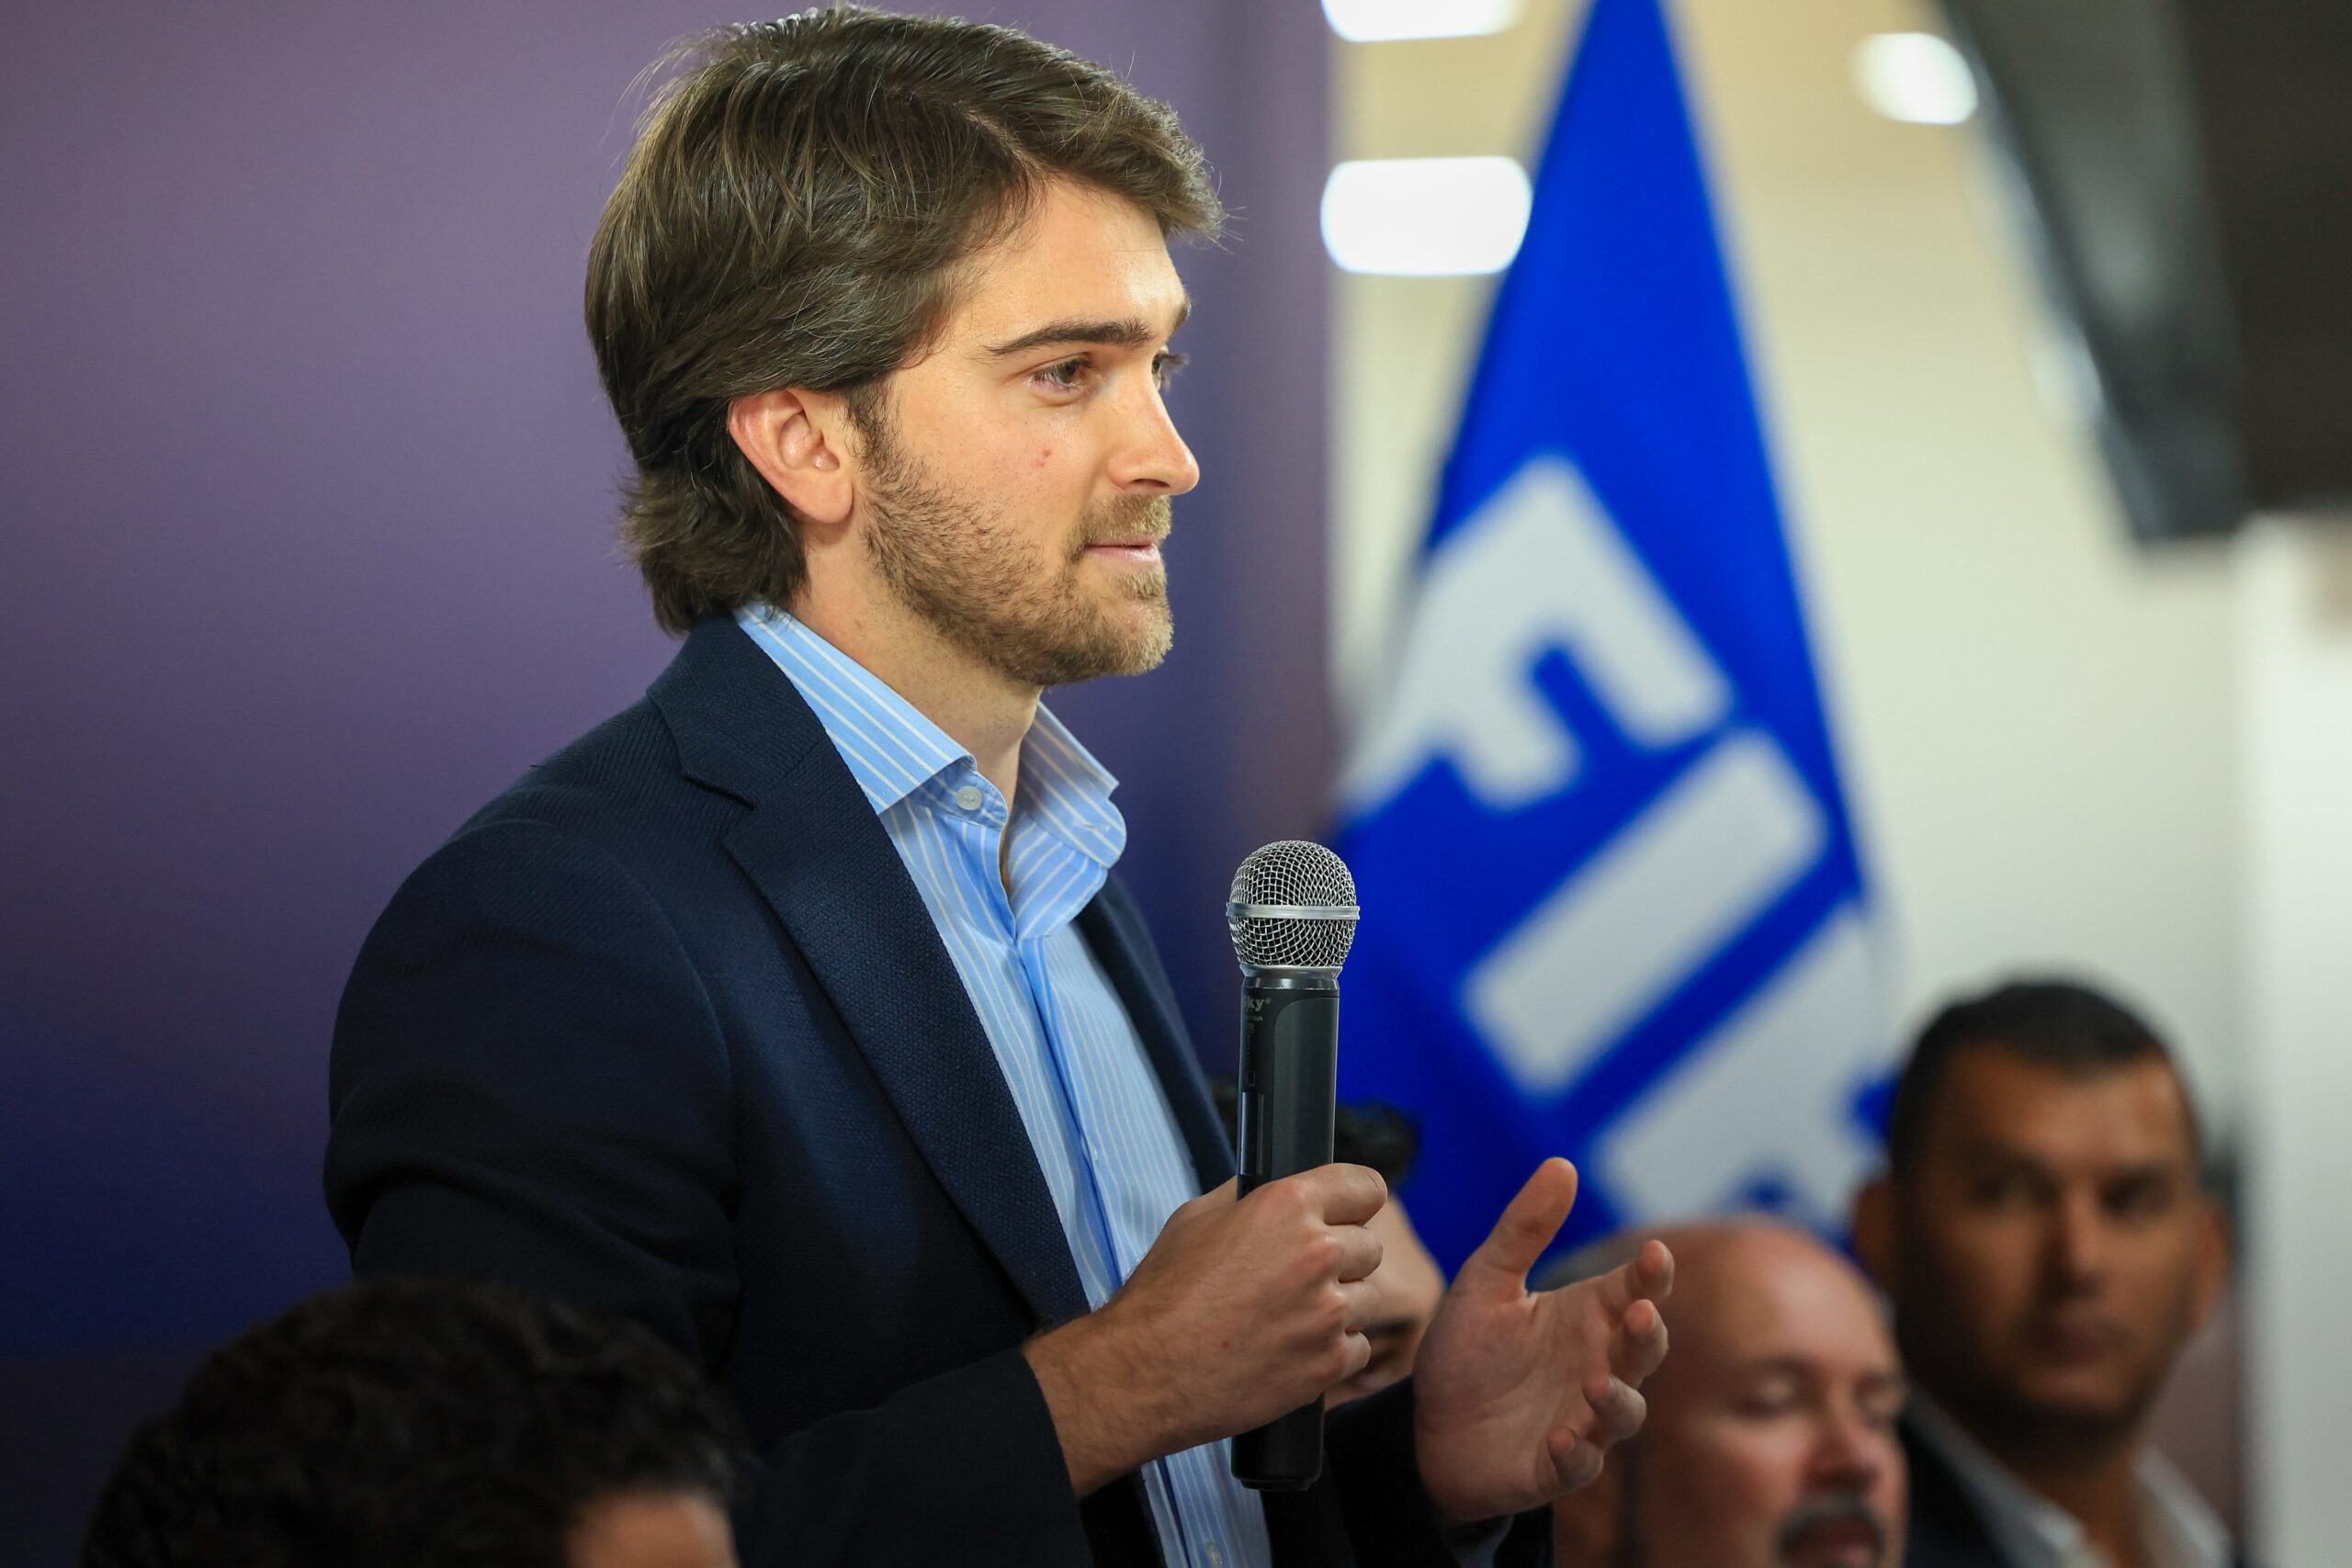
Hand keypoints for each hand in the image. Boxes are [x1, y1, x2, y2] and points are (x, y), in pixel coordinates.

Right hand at [1023, 1165, 1388, 1494]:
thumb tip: (1281, 1190)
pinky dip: (1332, 1351)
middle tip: (1300, 1277)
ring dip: (1338, 1307)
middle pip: (1370, 1246)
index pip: (1366, 1186)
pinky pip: (1358, 1347)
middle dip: (1341, 1259)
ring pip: (1368, 1298)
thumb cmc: (1164, 1295)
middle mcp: (1317, 1253)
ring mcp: (1328, 1312)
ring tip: (1290, 1317)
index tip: (1347, 1214)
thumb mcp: (1197, 1217)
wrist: (1145, 1373)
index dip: (1354, 1201)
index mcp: (1287, 1205)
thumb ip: (1253, 1198)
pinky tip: (1291, 1349)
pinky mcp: (1329, 1362)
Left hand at [1410, 1157, 1672, 1524]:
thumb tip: (1563, 1162)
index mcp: (1586, 1316)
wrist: (1428, 1425)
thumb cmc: (1468, 1350)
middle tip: (1636, 1313)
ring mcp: (1583, 1418)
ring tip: (1594, 1384)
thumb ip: (1524, 1229)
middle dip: (1647, 1332)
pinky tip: (1561, 1440)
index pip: (1633, 1288)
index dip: (1650, 1274)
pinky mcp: (1557, 1466)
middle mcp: (1597, 1365)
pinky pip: (1581, 1466)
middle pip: (1644, 1349)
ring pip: (1626, 1412)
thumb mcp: (1486, 1282)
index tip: (1655, 1253)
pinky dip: (1578, 1456)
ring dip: (1617, 1400)